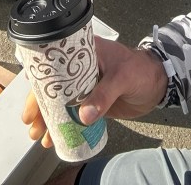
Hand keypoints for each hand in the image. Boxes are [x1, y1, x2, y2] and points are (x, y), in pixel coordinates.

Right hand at [21, 38, 167, 148]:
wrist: (159, 83)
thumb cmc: (141, 69)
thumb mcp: (122, 77)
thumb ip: (104, 95)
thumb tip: (84, 115)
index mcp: (84, 52)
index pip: (55, 65)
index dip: (40, 83)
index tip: (32, 101)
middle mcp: (80, 68)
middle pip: (54, 87)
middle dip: (40, 106)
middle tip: (32, 124)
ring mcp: (86, 87)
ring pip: (61, 103)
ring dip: (50, 119)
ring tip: (40, 136)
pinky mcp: (94, 102)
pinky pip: (75, 115)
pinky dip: (65, 126)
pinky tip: (56, 138)